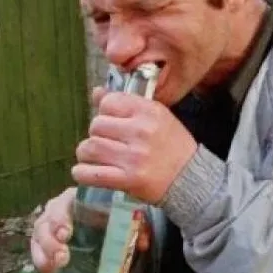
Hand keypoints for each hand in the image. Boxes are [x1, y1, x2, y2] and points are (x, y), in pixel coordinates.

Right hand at [30, 186, 150, 272]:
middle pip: (47, 219)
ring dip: (45, 251)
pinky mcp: (47, 239)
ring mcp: (50, 223)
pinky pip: (36, 247)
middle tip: (62, 256)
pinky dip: (40, 260)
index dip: (60, 218)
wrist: (105, 218)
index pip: (64, 202)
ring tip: (57, 266)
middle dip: (51, 239)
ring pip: (38, 233)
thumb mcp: (124, 215)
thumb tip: (143, 242)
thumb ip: (135, 226)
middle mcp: (60, 207)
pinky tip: (49, 272)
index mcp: (78, 197)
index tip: (66, 234)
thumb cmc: (112, 213)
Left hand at [72, 87, 197, 203]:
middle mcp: (140, 131)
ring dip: (87, 153)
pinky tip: (87, 171)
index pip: (108, 102)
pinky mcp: (127, 179)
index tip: (113, 122)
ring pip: (89, 147)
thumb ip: (125, 103)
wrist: (190, 177)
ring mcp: (133, 157)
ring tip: (96, 157)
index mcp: (148, 111)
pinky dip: (82, 173)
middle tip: (107, 142)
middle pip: (96, 125)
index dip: (106, 112)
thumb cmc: (171, 144)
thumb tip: (96, 92)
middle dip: (97, 134)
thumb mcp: (155, 116)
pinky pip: (90, 173)